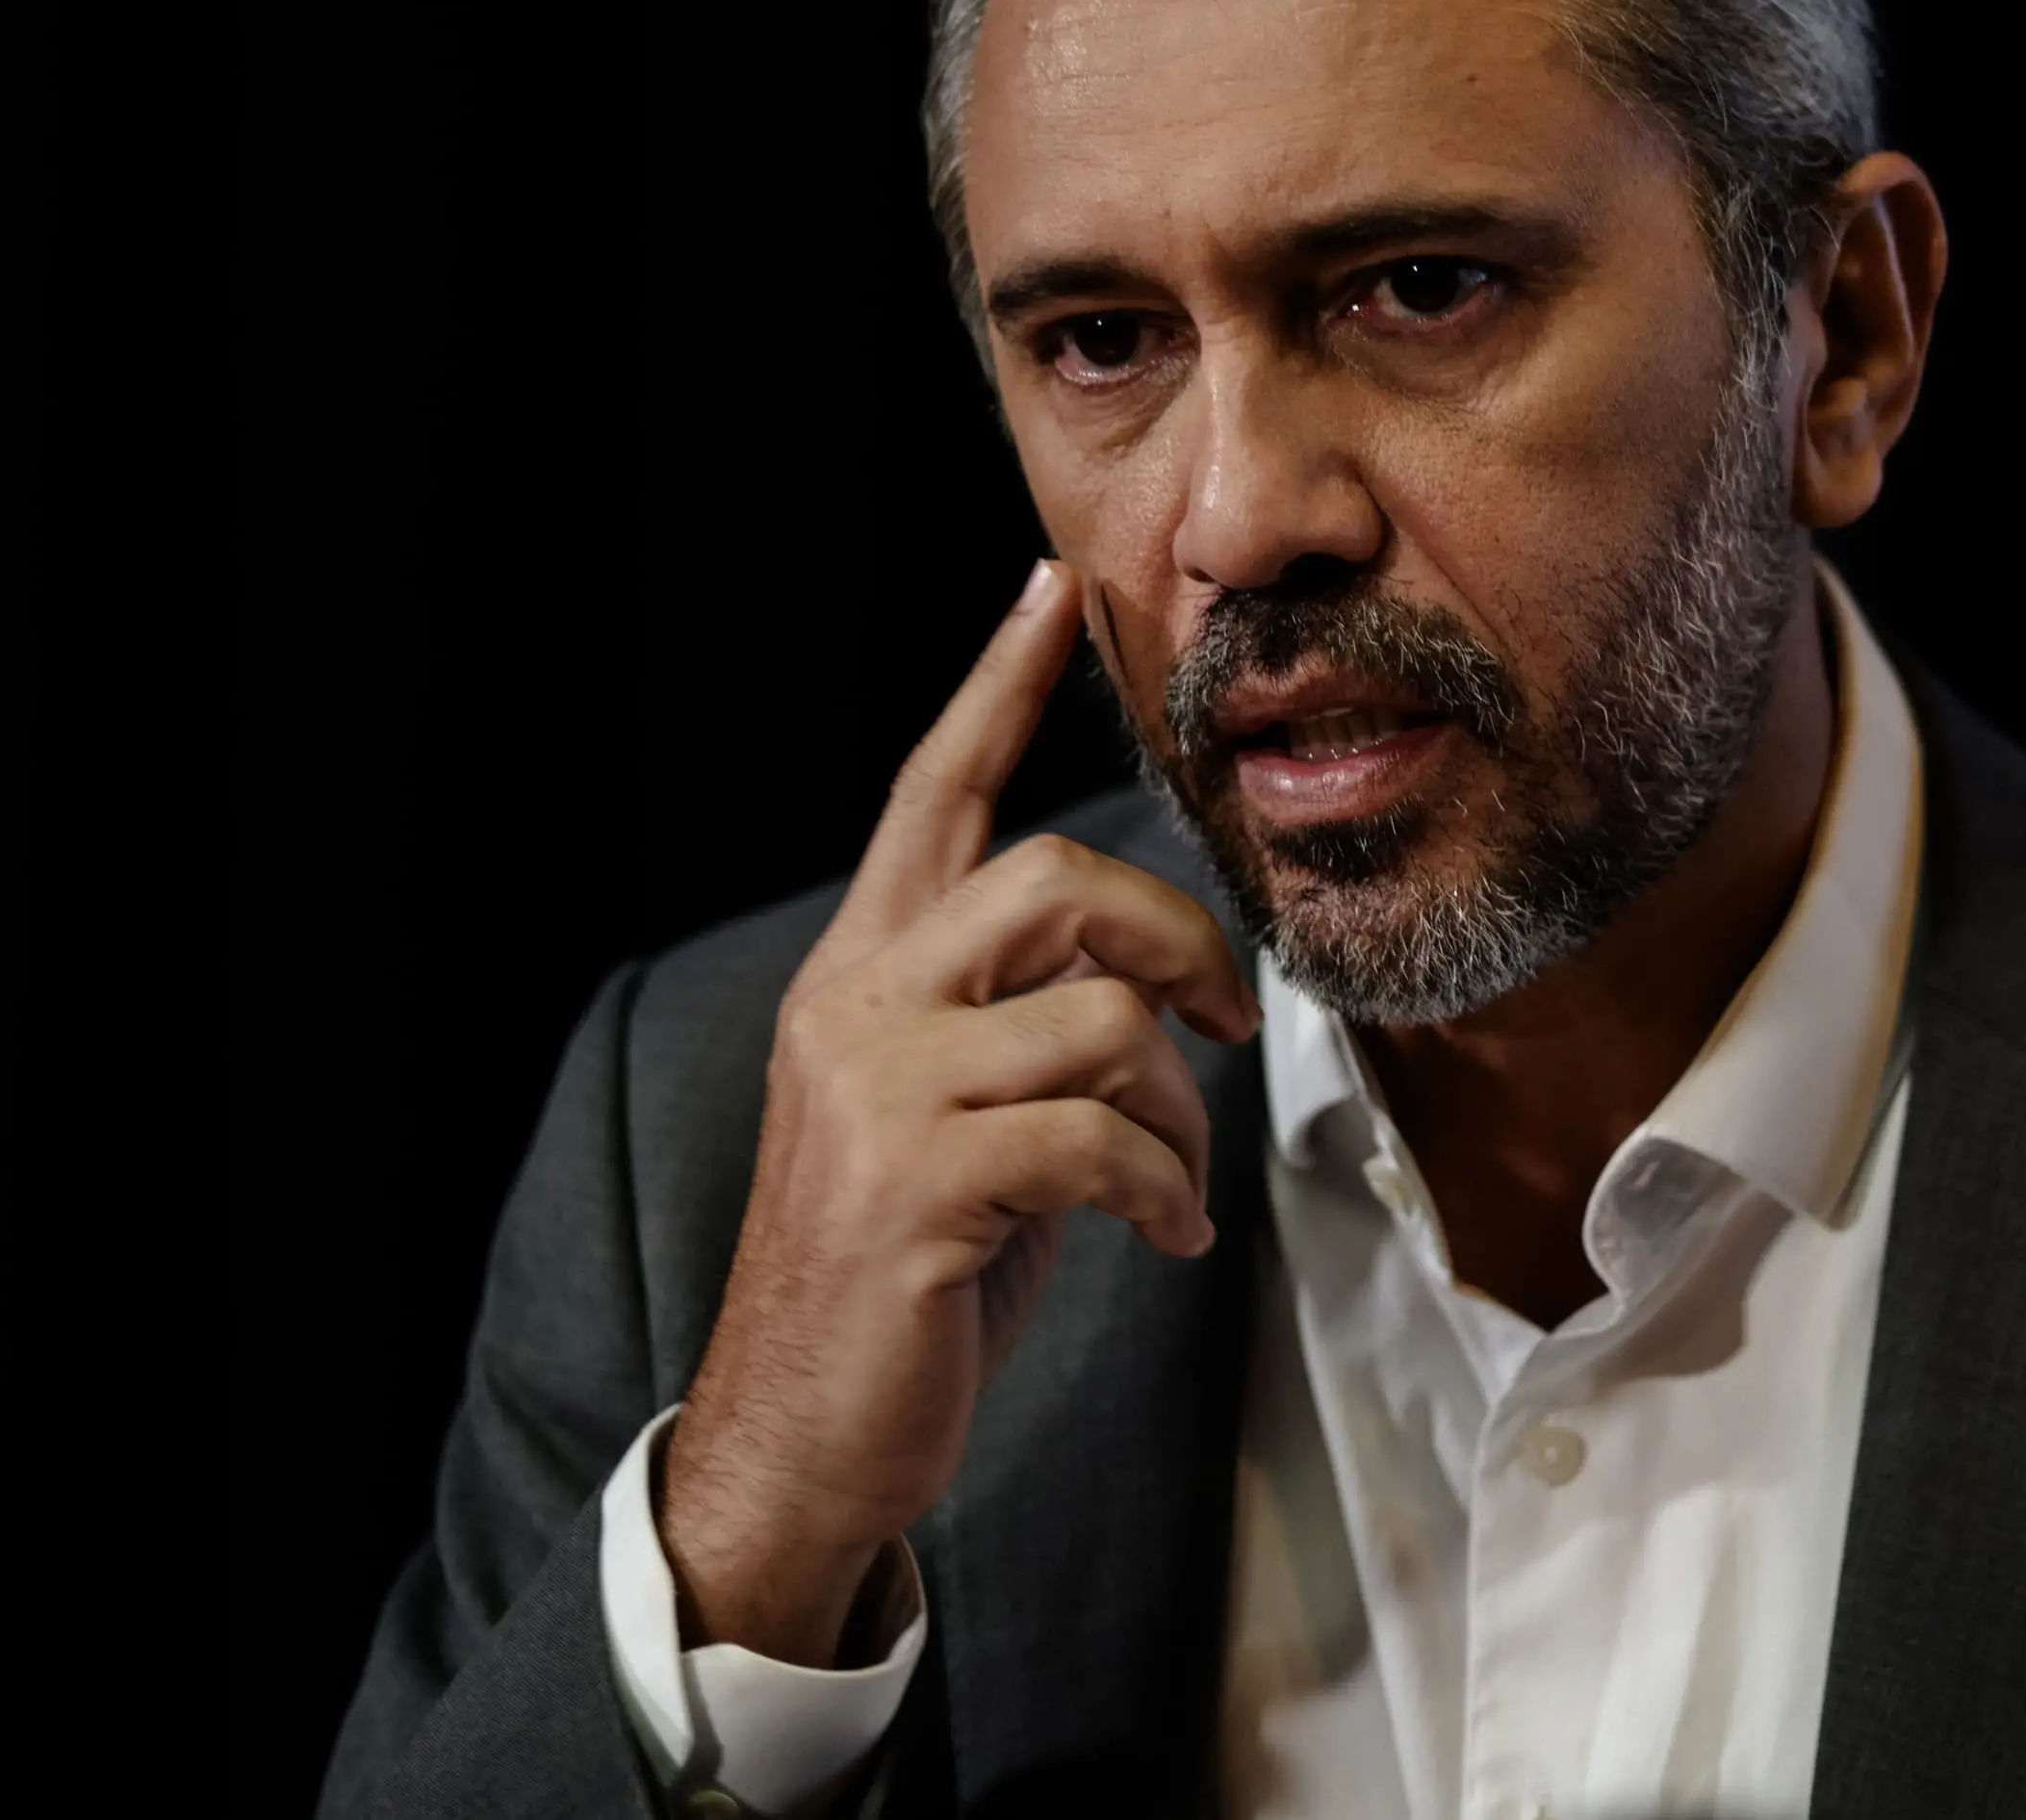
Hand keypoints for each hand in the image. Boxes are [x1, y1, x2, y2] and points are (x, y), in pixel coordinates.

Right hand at [657, 557, 1256, 1666]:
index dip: (995, 687)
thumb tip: (1150, 981)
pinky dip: (1165, 1190)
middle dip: (1175, 943)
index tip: (1051, 591)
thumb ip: (1017, 1021)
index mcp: (862, 972)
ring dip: (1179, 1108)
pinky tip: (1166, 1237)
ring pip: (1098, 1015)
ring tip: (1174, 1181)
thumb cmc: (906, 1275)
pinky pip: (1101, 1139)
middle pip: (1052, 880)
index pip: (929, 791)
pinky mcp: (916, 1188)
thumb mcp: (952, 1114)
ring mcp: (880, 1094)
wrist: (803, 1435)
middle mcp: (856, 1005)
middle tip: (1223, 1029)